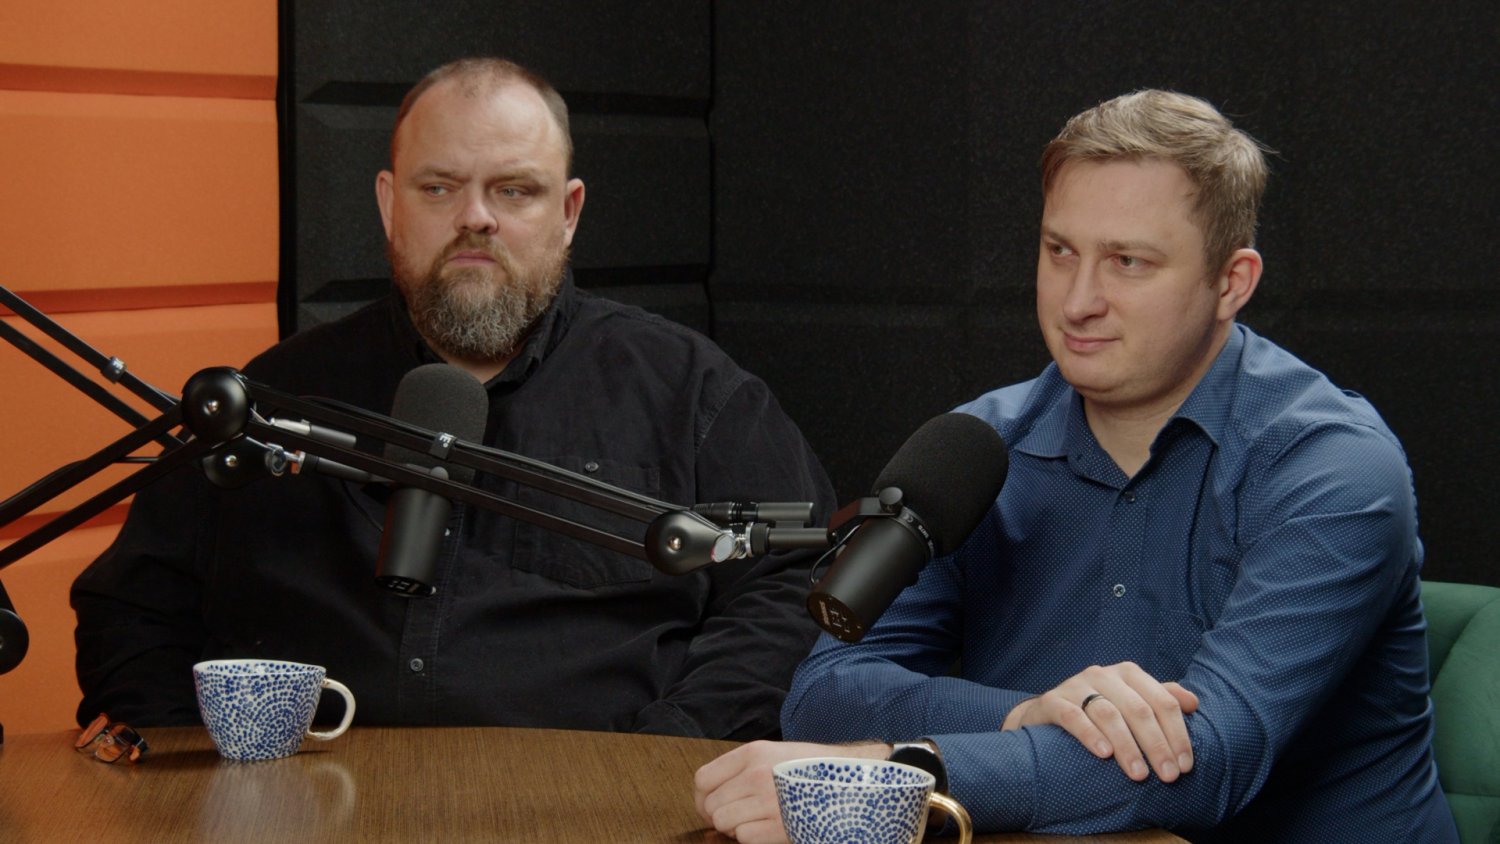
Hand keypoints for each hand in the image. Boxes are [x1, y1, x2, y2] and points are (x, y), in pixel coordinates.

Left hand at [694, 740, 888, 842]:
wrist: (854, 781)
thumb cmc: (813, 769)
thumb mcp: (774, 754)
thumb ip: (742, 769)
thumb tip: (709, 794)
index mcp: (753, 753)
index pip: (703, 779)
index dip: (703, 797)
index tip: (712, 804)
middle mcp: (757, 775)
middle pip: (710, 805)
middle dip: (720, 815)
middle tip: (738, 815)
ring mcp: (768, 801)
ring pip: (723, 823)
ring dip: (735, 827)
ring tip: (756, 820)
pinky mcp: (780, 826)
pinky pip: (744, 837)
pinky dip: (752, 837)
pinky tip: (769, 827)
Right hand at [1001, 662, 1198, 782]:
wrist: (1046, 712)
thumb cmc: (1097, 711)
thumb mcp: (1130, 701)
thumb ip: (1160, 699)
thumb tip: (1193, 703)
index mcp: (1128, 674)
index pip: (1162, 701)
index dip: (1178, 734)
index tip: (1185, 766)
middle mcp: (1103, 675)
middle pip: (1139, 709)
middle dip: (1157, 745)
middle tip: (1168, 776)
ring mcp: (1076, 686)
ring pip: (1108, 714)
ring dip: (1128, 746)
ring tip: (1139, 774)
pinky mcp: (1052, 701)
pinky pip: (1073, 716)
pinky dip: (1090, 734)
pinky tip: (1104, 754)